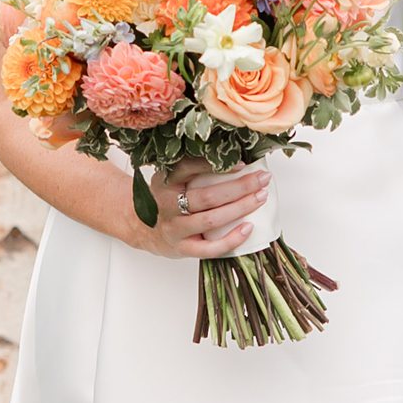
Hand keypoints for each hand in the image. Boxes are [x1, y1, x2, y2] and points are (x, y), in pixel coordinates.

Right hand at [120, 155, 272, 261]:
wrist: (139, 227)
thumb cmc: (163, 199)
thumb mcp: (169, 178)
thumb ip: (191, 168)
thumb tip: (232, 154)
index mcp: (166, 182)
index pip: (189, 168)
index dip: (214, 165)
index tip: (242, 163)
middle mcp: (168, 205)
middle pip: (207, 196)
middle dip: (240, 187)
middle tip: (262, 179)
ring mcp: (175, 228)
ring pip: (211, 220)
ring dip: (240, 208)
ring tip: (260, 198)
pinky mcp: (181, 248)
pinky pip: (209, 248)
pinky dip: (231, 239)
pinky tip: (248, 228)